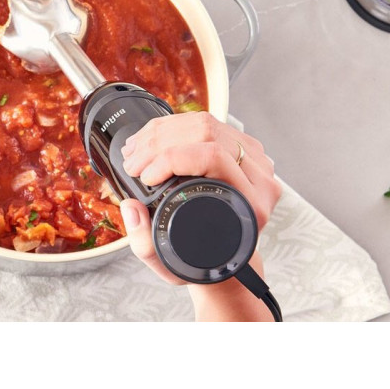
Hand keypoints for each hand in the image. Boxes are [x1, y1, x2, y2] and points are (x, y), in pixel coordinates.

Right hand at [118, 112, 281, 320]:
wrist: (227, 258)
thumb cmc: (204, 262)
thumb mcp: (172, 266)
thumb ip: (145, 244)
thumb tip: (130, 206)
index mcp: (252, 203)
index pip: (214, 157)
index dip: (172, 159)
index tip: (145, 177)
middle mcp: (259, 176)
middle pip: (207, 133)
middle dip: (159, 143)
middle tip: (132, 163)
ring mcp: (252, 158)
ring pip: (204, 122)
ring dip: (161, 132)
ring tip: (134, 150)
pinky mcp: (239, 147)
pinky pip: (205, 122)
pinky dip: (170, 127)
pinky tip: (149, 139)